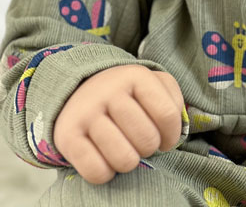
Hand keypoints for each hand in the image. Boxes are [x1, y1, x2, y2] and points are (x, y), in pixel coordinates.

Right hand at [54, 64, 184, 184]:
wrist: (79, 90)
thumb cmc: (126, 94)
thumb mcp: (153, 84)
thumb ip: (173, 99)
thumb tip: (176, 126)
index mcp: (136, 75)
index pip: (168, 114)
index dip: (172, 135)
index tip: (166, 139)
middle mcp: (109, 90)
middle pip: (147, 140)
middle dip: (149, 148)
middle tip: (140, 141)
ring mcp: (86, 112)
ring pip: (124, 159)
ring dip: (129, 162)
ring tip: (125, 149)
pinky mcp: (66, 135)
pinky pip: (97, 172)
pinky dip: (106, 173)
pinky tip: (105, 159)